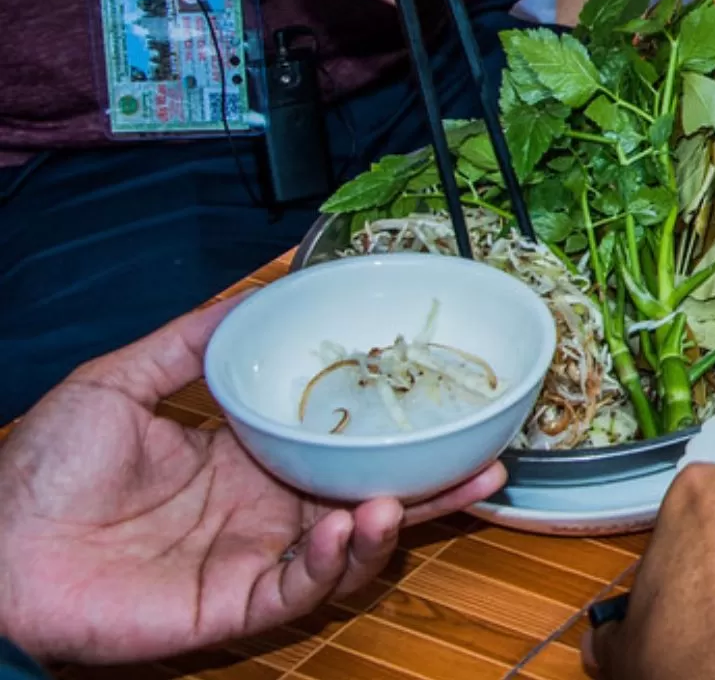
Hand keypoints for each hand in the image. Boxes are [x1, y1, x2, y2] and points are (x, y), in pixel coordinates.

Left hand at [0, 298, 505, 664]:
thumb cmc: (38, 470)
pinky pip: (298, 592)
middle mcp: (263, 512)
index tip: (444, 402)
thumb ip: (192, 339)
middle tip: (488, 462)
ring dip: (393, 526)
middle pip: (369, 500)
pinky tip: (351, 529)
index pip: (343, 447)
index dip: (397, 432)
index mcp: (247, 460)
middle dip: (434, 488)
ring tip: (412, 499)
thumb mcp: (120, 380)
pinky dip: (333, 564)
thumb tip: (258, 288)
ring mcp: (251, 562)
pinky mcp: (229, 608)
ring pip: (348, 551)